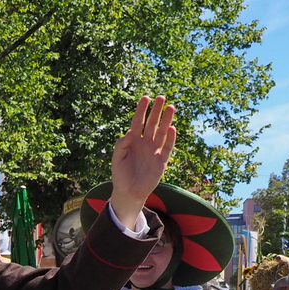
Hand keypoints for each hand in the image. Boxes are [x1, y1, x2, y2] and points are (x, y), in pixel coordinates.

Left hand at [107, 96, 176, 225]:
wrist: (129, 192)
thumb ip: (121, 145)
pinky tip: (171, 128)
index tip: (145, 97)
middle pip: (152, 124)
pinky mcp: (161, 161)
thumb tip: (130, 132)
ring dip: (166, 121)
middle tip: (161, 97)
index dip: (141, 110)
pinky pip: (167, 148)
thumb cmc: (120, 175)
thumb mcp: (117, 159)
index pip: (137, 122)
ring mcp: (154, 151)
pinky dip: (170, 139)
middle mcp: (145, 143)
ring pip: (161, 132)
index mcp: (133, 141)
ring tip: (170, 108)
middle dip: (156, 111)